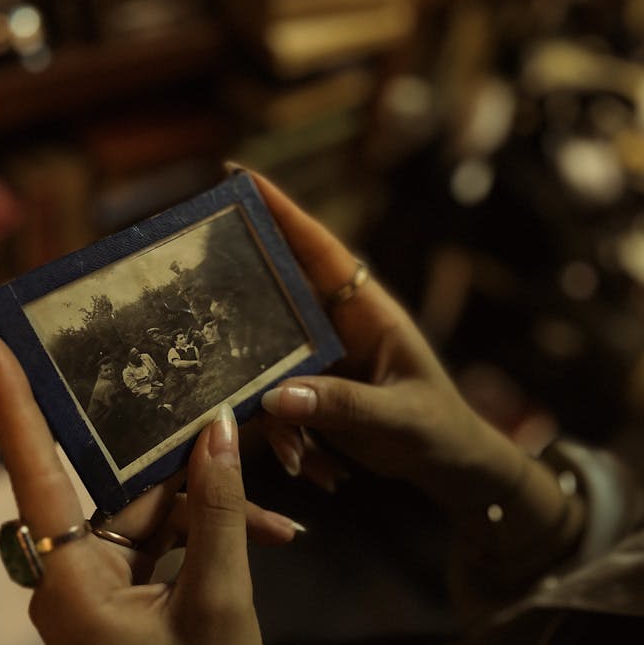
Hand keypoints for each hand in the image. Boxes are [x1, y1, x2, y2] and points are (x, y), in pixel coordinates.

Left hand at [0, 330, 267, 644]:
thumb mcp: (221, 600)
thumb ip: (221, 509)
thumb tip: (219, 429)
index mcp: (70, 583)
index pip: (36, 475)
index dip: (17, 405)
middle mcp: (71, 578)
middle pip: (116, 489)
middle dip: (176, 461)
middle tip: (215, 407)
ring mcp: (98, 587)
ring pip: (149, 513)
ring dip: (211, 508)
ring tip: (275, 509)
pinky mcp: (124, 595)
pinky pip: (162, 543)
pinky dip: (208, 537)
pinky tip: (269, 536)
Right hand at [251, 170, 575, 544]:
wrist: (449, 466)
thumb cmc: (438, 429)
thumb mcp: (399, 416)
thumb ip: (343, 405)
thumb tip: (274, 396)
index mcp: (367, 310)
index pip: (320, 250)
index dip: (282, 212)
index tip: (238, 177)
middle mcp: (338, 325)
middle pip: (279, 289)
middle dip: (241, 294)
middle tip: (194, 291)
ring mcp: (322, 357)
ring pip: (268, 354)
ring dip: (267, 400)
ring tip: (295, 451)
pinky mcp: (312, 389)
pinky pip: (277, 397)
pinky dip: (284, 433)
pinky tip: (307, 466)